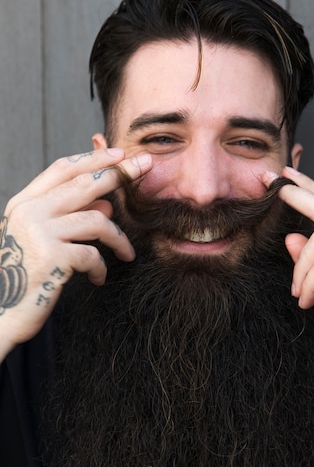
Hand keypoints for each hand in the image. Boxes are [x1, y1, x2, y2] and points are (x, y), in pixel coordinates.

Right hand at [0, 148, 151, 358]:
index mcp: (24, 202)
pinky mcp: (51, 258)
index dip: (94, 158)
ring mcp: (38, 233)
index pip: (62, 169)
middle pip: (84, 184)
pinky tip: (98, 278)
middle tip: (145, 169)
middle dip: (119, 174)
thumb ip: (71, 217)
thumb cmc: (28, 274)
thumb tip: (108, 203)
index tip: (120, 154)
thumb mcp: (45, 239)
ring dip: (119, 238)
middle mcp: (29, 212)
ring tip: (126, 253)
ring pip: (97, 219)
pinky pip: (93, 254)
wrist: (3, 312)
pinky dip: (102, 267)